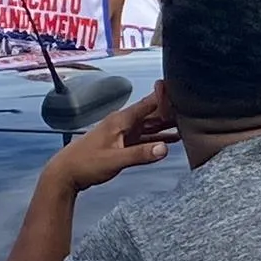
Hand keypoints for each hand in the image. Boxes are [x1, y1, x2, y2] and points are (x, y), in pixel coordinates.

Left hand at [46, 87, 176, 191]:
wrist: (66, 173)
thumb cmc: (86, 164)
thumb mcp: (115, 160)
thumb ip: (139, 154)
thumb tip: (165, 149)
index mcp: (121, 121)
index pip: (149, 103)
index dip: (165, 96)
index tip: (182, 87)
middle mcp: (124, 123)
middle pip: (153, 114)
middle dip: (172, 111)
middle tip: (194, 108)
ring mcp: (123, 134)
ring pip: (150, 126)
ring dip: (167, 125)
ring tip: (189, 123)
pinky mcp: (123, 145)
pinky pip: (145, 138)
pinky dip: (158, 139)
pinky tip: (171, 141)